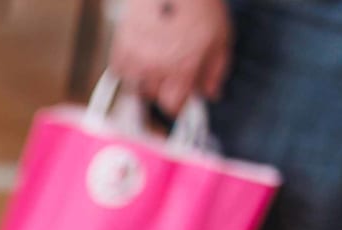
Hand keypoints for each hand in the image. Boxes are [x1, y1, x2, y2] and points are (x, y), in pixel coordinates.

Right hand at [108, 0, 232, 112]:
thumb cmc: (199, 5)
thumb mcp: (220, 38)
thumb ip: (216, 71)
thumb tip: (211, 94)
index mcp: (183, 69)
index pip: (173, 107)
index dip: (179, 104)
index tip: (182, 98)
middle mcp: (156, 68)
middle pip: (154, 96)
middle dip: (164, 87)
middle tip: (173, 70)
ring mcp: (136, 58)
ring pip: (136, 85)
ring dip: (146, 78)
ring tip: (157, 59)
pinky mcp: (120, 46)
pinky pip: (120, 70)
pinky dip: (129, 66)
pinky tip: (142, 52)